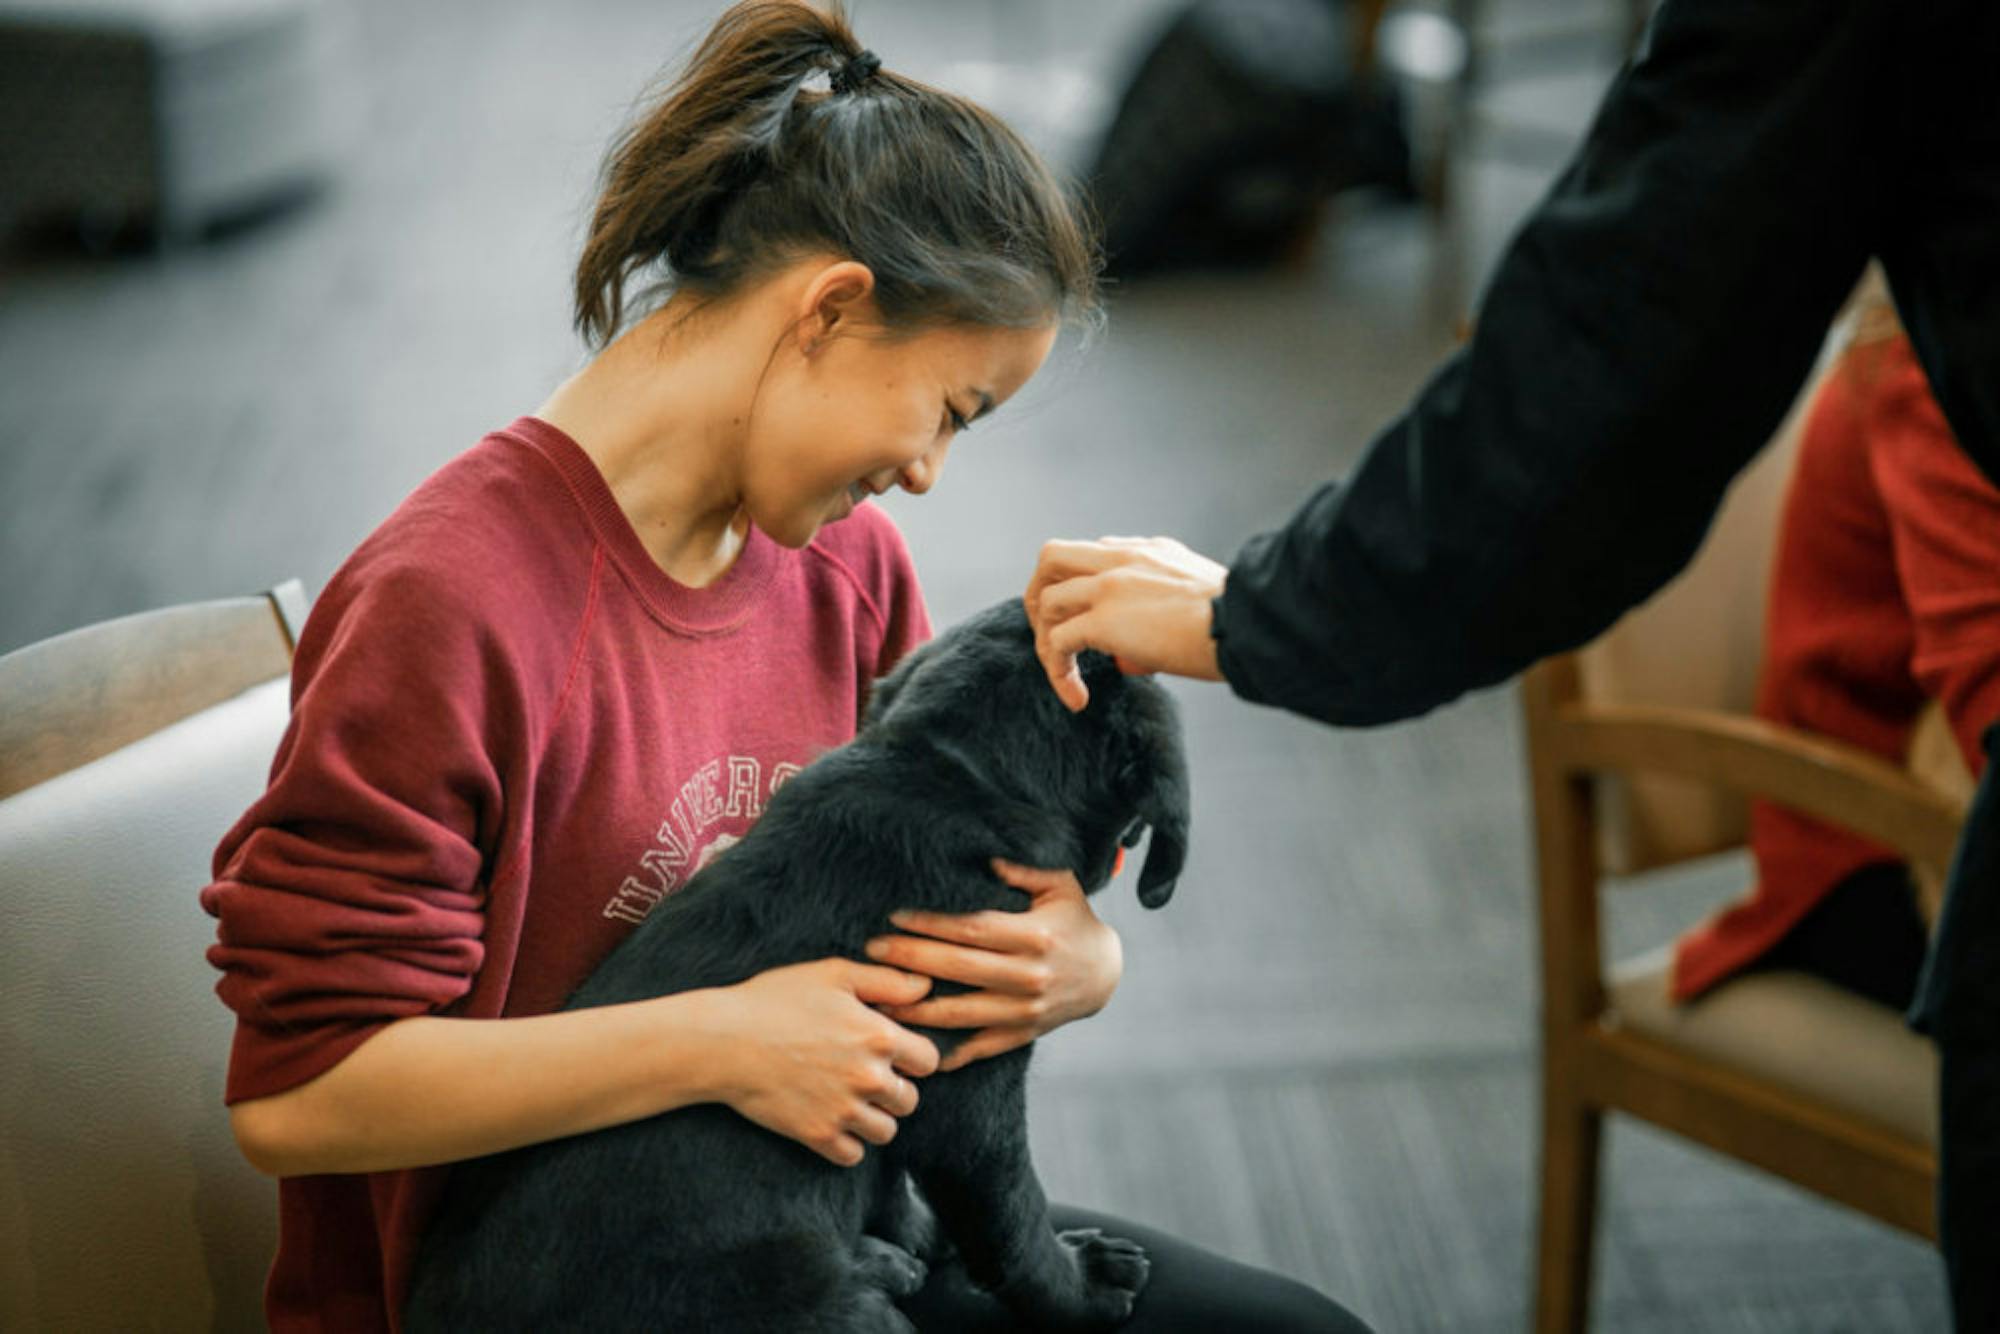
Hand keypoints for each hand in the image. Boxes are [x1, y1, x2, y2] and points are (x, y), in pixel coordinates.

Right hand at [704, 958, 939, 1165]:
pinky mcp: (817, 1136)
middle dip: (894, 1088)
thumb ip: (887, 981)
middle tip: (865, 1075)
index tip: (892, 1052)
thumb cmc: (776, 1000)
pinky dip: (848, 1143)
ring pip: (886, 1131)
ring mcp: (843, 1111)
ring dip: (873, 1118)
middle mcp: (868, 1077)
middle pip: (909, 1099)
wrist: (723, 1041)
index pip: (929, 1061)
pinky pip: (853, 1154)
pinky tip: (833, 1120)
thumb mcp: (834, 974)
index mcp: (878, 1036)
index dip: (913, 1055)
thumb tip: (925, 987)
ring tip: (850, 1099)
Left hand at [866, 860, 1122, 1070]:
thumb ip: (1024, 868)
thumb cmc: (1073, 920)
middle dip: (911, 959)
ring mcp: (1025, 1011)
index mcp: (1035, 937)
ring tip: (878, 1000)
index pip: (972, 929)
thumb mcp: (1061, 885)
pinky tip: (914, 1047)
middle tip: (872, 950)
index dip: (931, 924)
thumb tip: (986, 855)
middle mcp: (1030, 976)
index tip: (895, 915)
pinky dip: (948, 1052)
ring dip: (917, 1008)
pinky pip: (979, 1047)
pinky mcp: (1022, 1035)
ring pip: (961, 1013)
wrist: (1104, 975)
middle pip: (958, 969)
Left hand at [1024, 536, 1227, 710]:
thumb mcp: (1194, 603)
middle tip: (1051, 635)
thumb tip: (1128, 658)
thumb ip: (1157, 618)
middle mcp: (1123, 557)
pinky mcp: (1104, 620)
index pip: (1095, 555)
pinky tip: (1077, 696)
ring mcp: (1109, 586)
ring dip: (1045, 640)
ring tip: (1063, 676)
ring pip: (1047, 600)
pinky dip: (1057, 671)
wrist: (1250, 625)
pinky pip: (1057, 642)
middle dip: (1040, 596)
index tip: (1091, 623)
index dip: (1082, 588)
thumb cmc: (1238, 623)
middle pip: (1052, 558)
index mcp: (1149, 550)